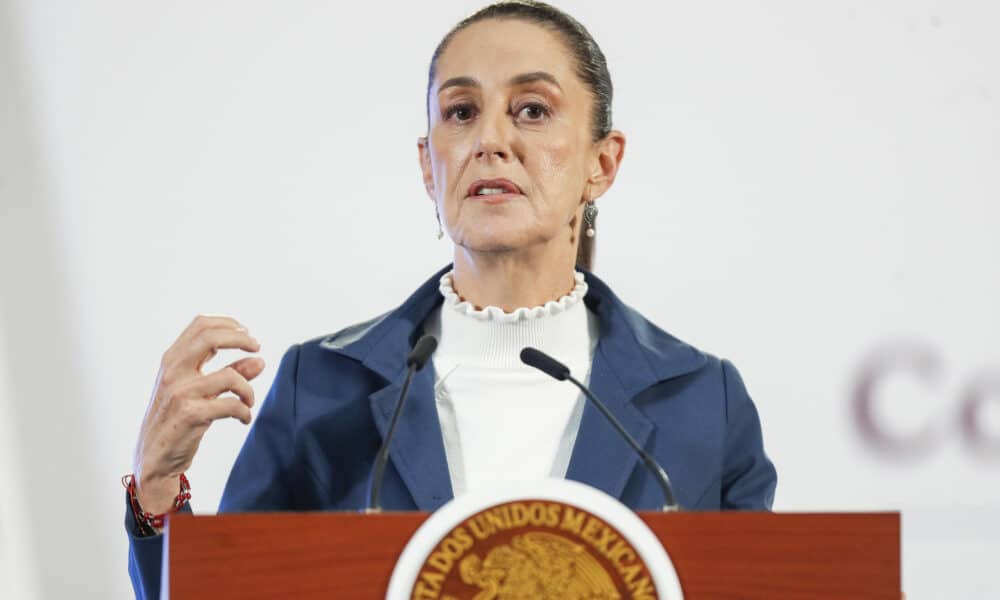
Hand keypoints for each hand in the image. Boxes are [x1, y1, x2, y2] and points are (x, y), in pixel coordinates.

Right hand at [132, 315, 264, 513]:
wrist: (153, 459)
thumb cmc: (177, 421)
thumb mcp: (200, 391)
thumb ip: (229, 373)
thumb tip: (259, 360)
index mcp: (172, 360)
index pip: (200, 325)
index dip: (228, 324)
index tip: (247, 334)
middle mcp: (173, 371)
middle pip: (209, 337)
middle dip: (240, 339)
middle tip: (257, 348)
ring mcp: (179, 392)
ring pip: (229, 377)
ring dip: (248, 390)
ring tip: (249, 401)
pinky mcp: (189, 415)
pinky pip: (230, 405)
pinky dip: (245, 411)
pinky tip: (245, 418)